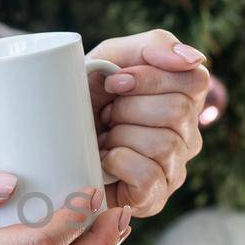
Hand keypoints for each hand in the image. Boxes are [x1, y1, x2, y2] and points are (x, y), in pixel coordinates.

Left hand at [85, 29, 209, 218]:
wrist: (49, 143)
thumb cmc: (84, 98)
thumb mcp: (111, 58)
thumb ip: (154, 45)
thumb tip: (195, 59)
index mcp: (183, 99)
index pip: (195, 80)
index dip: (149, 79)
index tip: (113, 84)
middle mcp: (188, 135)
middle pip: (177, 112)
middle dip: (128, 109)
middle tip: (106, 117)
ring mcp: (174, 169)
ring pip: (163, 144)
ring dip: (120, 137)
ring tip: (104, 140)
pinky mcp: (155, 198)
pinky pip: (149, 176)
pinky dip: (119, 163)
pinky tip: (105, 161)